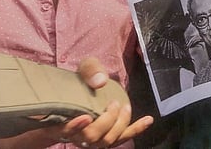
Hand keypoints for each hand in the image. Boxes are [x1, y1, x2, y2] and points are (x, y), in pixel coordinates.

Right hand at [0, 58, 152, 148]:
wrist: (83, 90)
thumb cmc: (81, 80)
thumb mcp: (83, 68)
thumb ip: (90, 71)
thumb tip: (100, 81)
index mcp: (62, 118)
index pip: (64, 130)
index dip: (74, 127)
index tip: (85, 117)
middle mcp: (75, 133)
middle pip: (90, 137)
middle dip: (106, 121)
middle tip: (113, 103)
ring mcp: (92, 137)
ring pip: (107, 141)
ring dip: (121, 124)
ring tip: (125, 107)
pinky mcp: (107, 136)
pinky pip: (122, 138)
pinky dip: (136, 129)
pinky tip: (148, 120)